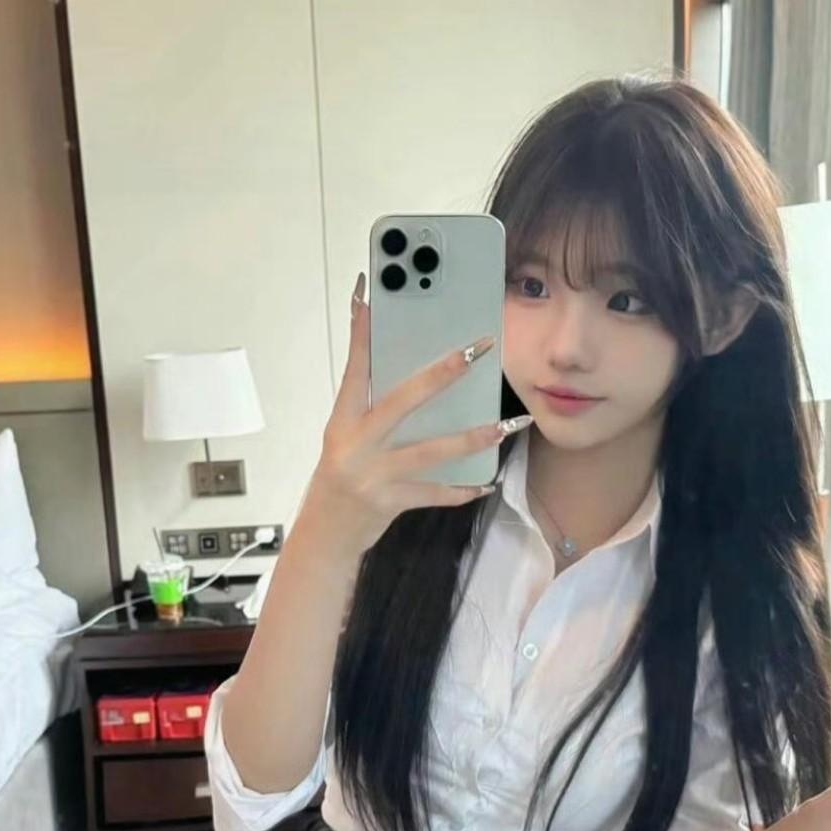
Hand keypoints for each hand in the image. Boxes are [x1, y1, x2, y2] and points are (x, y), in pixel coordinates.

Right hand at [303, 271, 520, 558]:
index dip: (361, 334)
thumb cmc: (342, 477)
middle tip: (475, 351)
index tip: (369, 296)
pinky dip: (461, 489)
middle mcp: (356, 444)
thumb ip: (370, 408)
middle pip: (403, 401)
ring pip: (430, 451)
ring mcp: (374, 474)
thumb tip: (408, 370)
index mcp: (343, 421)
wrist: (326, 534)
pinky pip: (435, 493)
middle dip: (442, 374)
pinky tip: (485, 483)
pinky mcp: (391, 501)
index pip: (354, 369)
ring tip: (503, 426)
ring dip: (471, 438)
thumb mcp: (345, 438)